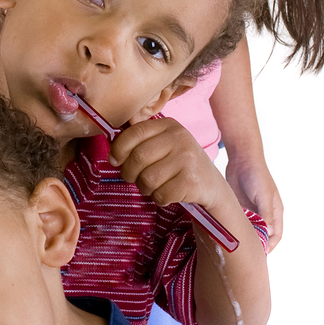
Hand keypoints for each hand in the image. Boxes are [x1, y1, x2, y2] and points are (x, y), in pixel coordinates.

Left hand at [109, 116, 236, 216]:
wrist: (211, 186)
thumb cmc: (178, 164)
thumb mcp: (163, 145)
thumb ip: (140, 142)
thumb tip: (112, 154)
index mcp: (169, 126)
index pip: (134, 133)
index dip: (118, 149)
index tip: (115, 161)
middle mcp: (180, 138)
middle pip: (138, 158)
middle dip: (129, 173)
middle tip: (133, 179)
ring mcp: (188, 160)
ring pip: (147, 179)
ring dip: (145, 188)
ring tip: (154, 186)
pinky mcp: (192, 182)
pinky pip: (160, 195)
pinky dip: (159, 198)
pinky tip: (168, 193)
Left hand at [224, 153, 283, 247]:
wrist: (242, 159)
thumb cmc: (258, 176)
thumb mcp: (264, 196)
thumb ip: (266, 215)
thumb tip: (268, 233)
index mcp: (274, 212)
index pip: (276, 235)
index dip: (270, 245)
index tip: (261, 254)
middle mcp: (263, 213)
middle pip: (262, 235)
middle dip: (256, 245)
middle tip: (246, 254)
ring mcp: (251, 211)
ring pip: (249, 230)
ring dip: (245, 237)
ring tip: (236, 247)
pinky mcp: (239, 207)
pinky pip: (238, 222)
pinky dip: (235, 228)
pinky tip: (229, 234)